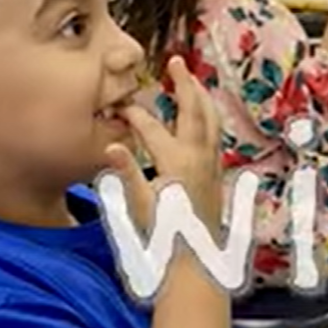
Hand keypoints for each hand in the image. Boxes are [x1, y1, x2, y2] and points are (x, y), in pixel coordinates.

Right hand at [104, 56, 223, 229]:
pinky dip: (210, 118)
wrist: (194, 266)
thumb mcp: (137, 207)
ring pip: (211, 121)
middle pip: (194, 111)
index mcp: (177, 163)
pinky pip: (216, 137)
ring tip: (193, 80)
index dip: (133, 115)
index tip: (117, 107)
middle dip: (185, 83)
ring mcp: (211, 167)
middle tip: (176, 60)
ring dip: (202, 97)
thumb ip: (126, 174)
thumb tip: (111, 146)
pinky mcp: (216, 177)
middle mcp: (199, 159)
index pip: (151, 128)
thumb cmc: (162, 240)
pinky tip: (204, 119)